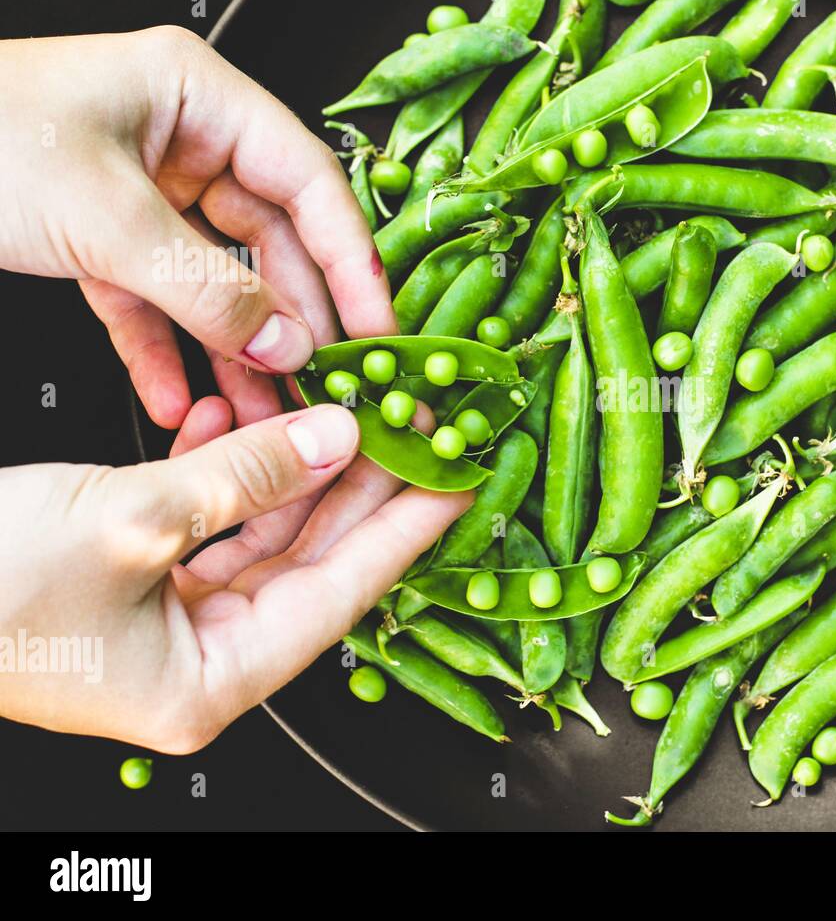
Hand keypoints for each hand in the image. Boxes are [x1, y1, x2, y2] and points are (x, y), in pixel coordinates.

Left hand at [0, 27, 394, 429]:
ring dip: (234, 350)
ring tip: (258, 411)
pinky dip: (163, 351)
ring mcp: (143, 190)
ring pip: (216, 281)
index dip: (353, 260)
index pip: (308, 182)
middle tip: (322, 384)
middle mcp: (181, 140)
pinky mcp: (100, 237)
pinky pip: (151, 301)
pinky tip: (176, 401)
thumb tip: (288, 344)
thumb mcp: (103, 216)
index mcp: (198, 98)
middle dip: (291, 320)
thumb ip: (207, 287)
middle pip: (271, 241)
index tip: (378, 328)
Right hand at [0, 398, 469, 751]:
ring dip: (294, 467)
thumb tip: (336, 438)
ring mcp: (168, 623)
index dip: (403, 531)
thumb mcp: (128, 521)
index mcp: (211, 682)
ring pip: (264, 534)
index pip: (341, 596)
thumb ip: (245, 479)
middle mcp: (200, 660)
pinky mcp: (135, 581)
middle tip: (414, 428)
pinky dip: (225, 470)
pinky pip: (208, 523)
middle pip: (311, 562)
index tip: (457, 480)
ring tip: (340, 403)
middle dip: (359, 488)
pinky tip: (232, 416)